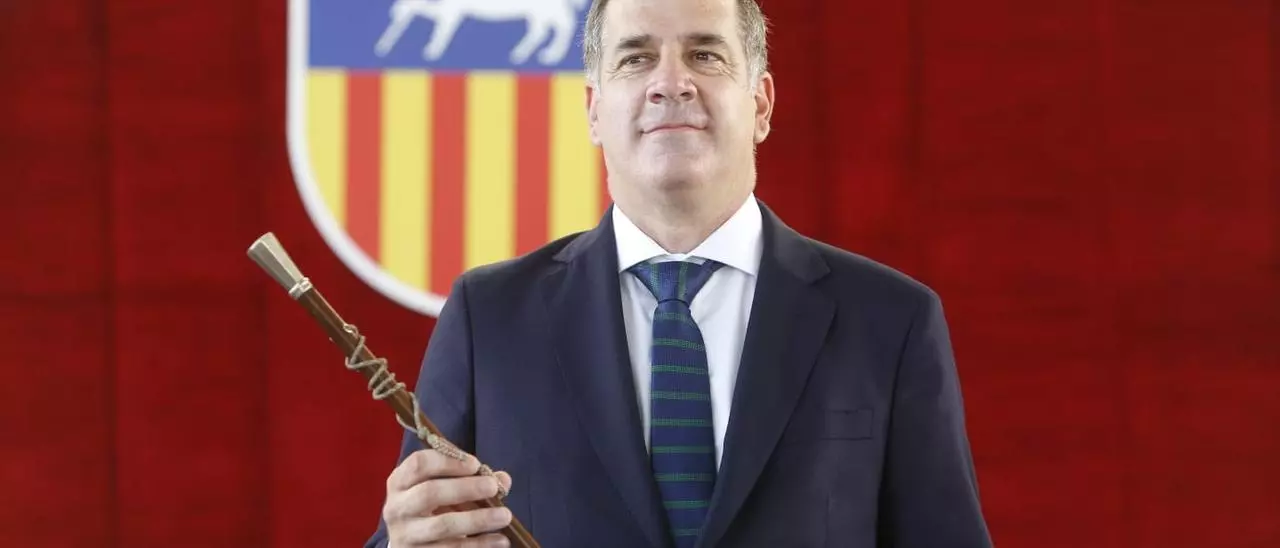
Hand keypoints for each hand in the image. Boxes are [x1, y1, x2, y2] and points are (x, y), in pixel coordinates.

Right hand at [383, 448, 514, 546]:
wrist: (412, 543)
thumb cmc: (433, 507)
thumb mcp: (445, 488)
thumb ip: (472, 479)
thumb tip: (503, 480)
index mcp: (400, 482)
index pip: (419, 464)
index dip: (448, 461)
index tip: (475, 464)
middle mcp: (397, 508)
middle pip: (429, 493)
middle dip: (465, 488)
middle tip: (493, 487)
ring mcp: (405, 535)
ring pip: (442, 525)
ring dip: (478, 519)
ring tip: (505, 515)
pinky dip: (479, 544)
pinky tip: (500, 539)